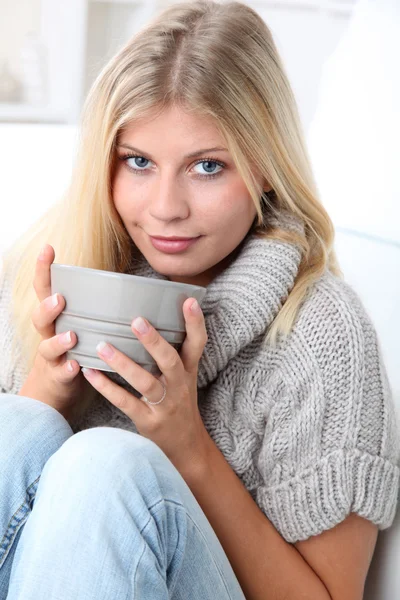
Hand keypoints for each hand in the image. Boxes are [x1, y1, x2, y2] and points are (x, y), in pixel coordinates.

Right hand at [19, 244, 89, 417]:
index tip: (48, 249)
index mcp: (56, 317)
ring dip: (59, 341)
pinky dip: (68, 369)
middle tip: (60, 299)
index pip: (45, 289)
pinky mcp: (59, 377)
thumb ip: (94, 306)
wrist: (56, 388)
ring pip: (47, 346)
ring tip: (71, 337)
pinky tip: (76, 366)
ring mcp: (52, 357)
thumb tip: (128, 282)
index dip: (43, 270)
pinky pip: (61, 373)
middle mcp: (50, 334)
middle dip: (48, 307)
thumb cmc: (75, 348)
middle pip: (39, 317)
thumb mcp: (80, 324)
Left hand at [81, 298, 209, 474]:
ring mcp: (165, 405)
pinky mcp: (149, 422)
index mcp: (188, 370)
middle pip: (170, 360)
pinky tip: (90, 373)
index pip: (198, 344)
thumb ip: (174, 352)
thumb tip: (151, 317)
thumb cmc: (179, 403)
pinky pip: (126, 402)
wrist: (187, 447)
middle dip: (154, 341)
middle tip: (136, 320)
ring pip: (145, 382)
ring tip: (102, 346)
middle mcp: (179, 386)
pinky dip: (107, 388)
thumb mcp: (184, 377)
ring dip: (123, 363)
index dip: (195, 323)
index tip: (188, 300)